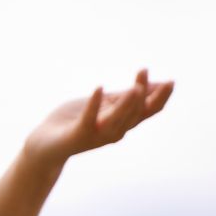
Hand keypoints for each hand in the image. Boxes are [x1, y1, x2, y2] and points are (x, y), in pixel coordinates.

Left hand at [23, 69, 174, 167]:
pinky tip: (98, 87)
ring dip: (126, 102)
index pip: (148, 112)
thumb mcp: (103, 105)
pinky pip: (88, 119)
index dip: (160, 98)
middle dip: (143, 93)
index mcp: (123, 122)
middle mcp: (114, 131)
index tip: (170, 81)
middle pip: (135, 113)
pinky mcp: (78, 135)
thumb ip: (123, 96)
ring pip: (117, 119)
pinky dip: (94, 104)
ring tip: (134, 86)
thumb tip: (149, 84)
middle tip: (144, 71)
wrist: (44, 144)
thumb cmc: (74, 121)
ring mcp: (97, 135)